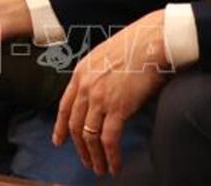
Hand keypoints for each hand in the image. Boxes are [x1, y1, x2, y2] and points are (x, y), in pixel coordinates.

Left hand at [55, 9, 169, 176]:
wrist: (151, 41)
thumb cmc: (135, 45)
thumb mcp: (105, 56)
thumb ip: (98, 76)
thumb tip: (103, 94)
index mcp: (81, 73)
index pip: (65, 106)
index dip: (61, 126)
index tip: (59, 140)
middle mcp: (86, 87)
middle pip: (76, 125)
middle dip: (79, 147)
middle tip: (86, 161)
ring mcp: (100, 98)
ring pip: (89, 136)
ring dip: (94, 156)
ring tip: (100, 168)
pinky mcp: (118, 108)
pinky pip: (109, 140)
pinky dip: (111, 156)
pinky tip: (114, 165)